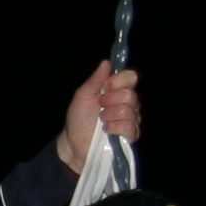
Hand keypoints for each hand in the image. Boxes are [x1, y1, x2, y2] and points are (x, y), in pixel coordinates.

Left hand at [58, 59, 142, 174]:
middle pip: (130, 95)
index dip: (117, 82)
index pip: (130, 77)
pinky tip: (107, 130)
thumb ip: (95, 80)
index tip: (104, 88)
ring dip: (110, 116)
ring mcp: (131, 119)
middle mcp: (128, 102)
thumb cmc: (79, 119)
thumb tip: (106, 62)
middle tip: (100, 107)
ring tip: (101, 121)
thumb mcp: (83, 95)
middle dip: (110, 101)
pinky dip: (115, 127)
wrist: (74, 143)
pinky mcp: (131, 135)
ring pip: (130, 111)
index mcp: (118, 90)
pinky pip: (130, 127)